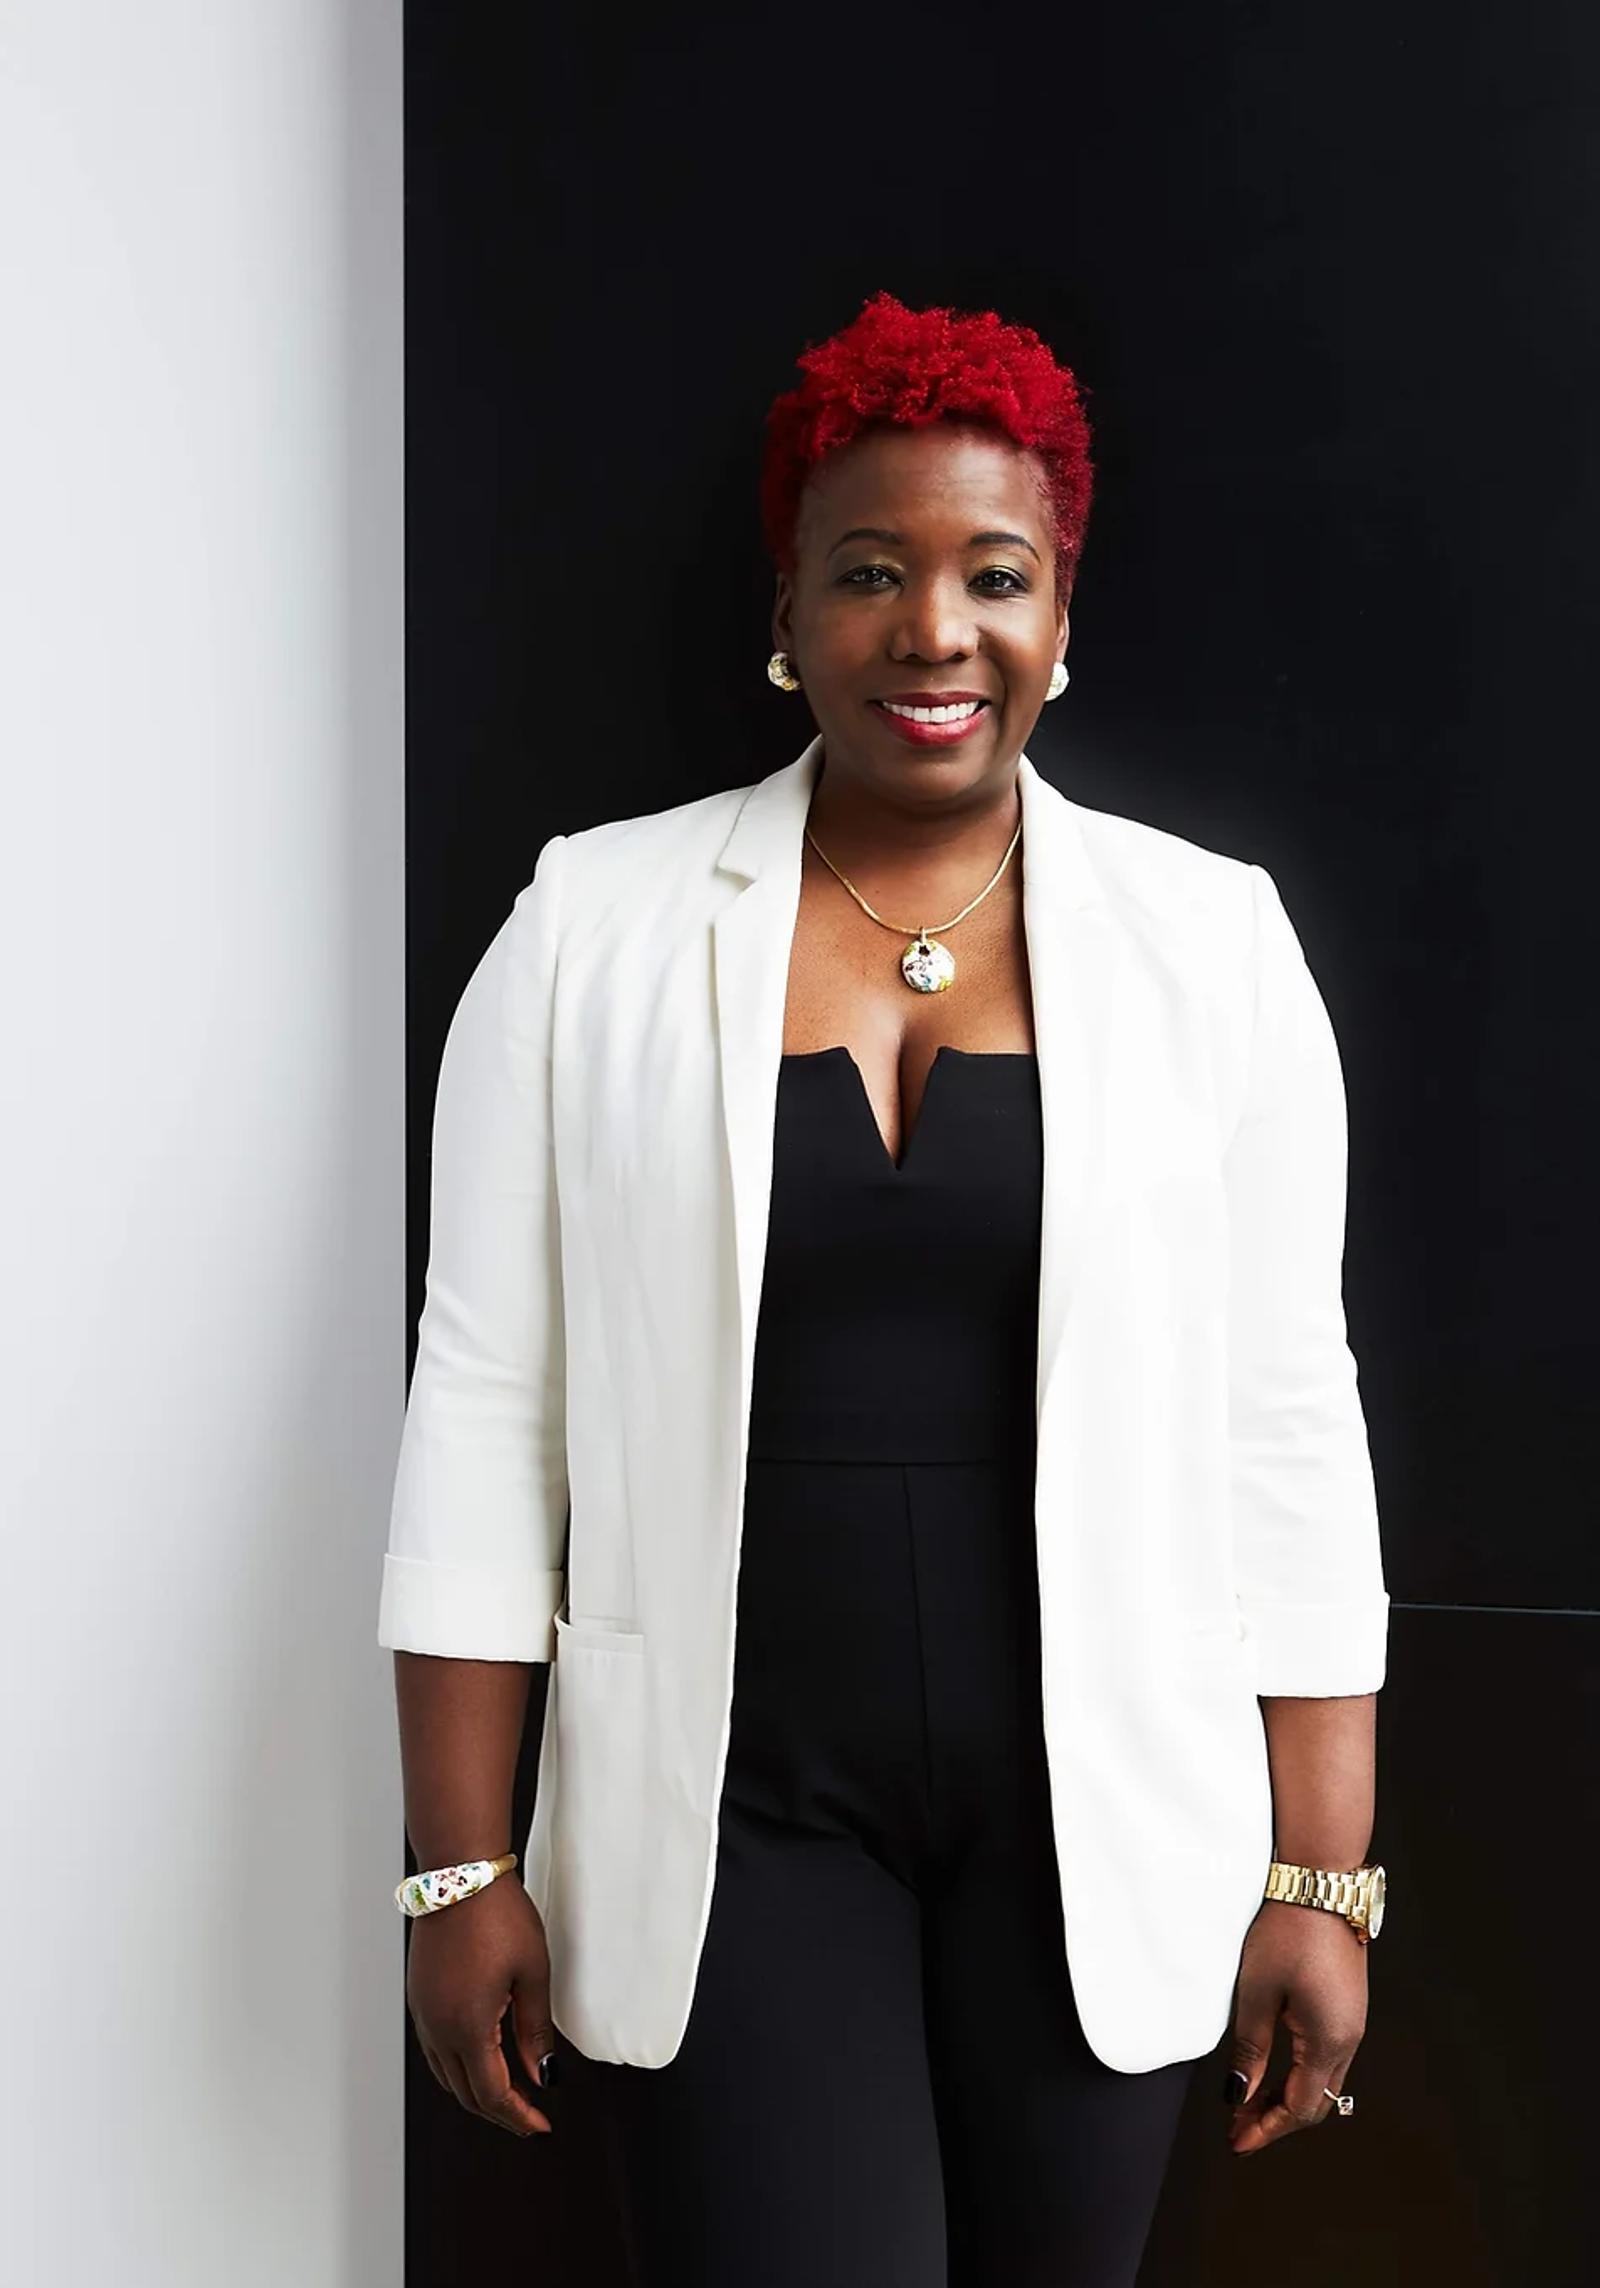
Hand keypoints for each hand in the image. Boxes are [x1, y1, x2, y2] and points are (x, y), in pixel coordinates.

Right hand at [406, 1876, 559, 2136]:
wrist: (460, 1872)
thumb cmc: (500, 1916)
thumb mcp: (533, 1973)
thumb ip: (535, 2031)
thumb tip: (543, 2076)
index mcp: (468, 2027)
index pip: (493, 2093)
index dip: (519, 2115)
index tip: (541, 2126)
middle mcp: (438, 2028)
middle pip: (466, 2092)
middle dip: (499, 2112)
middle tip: (529, 2119)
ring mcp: (424, 2013)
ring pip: (447, 2075)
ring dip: (477, 2092)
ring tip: (510, 2095)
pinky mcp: (420, 1997)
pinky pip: (436, 2050)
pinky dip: (459, 2067)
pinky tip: (482, 2060)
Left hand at [1222, 1899, 1366, 2154]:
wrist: (1320, 1882)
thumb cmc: (1287, 1931)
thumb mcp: (1256, 1993)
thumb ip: (1249, 2050)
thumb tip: (1238, 2094)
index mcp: (1328, 2040)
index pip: (1300, 2107)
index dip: (1267, 2129)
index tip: (1237, 2142)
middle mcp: (1349, 2037)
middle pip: (1317, 2102)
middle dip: (1277, 2119)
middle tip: (1239, 2126)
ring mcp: (1353, 2021)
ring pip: (1324, 2080)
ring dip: (1288, 2095)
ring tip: (1248, 2100)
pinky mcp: (1348, 2004)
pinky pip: (1328, 2055)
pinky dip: (1300, 2072)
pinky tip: (1274, 2068)